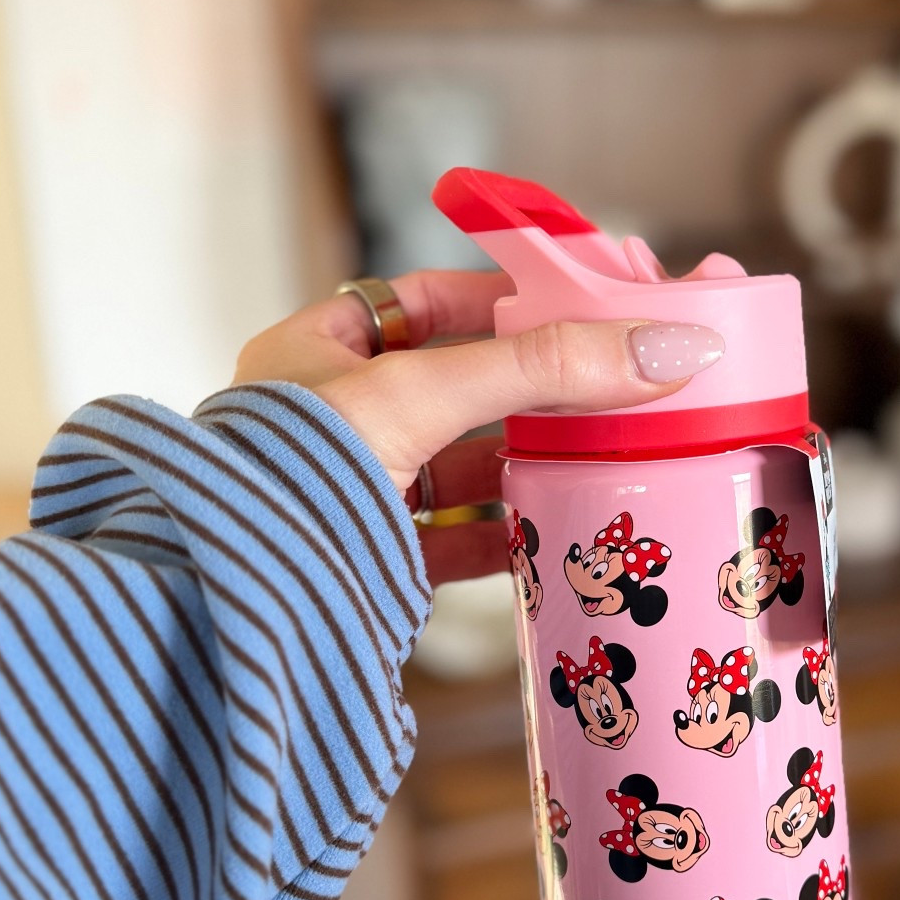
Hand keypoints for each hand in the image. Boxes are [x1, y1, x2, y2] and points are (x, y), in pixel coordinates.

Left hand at [234, 271, 723, 586]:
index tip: (581, 307)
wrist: (234, 600)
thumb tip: (665, 347)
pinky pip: (451, 542)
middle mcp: (330, 421)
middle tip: (612, 386)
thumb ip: (542, 368)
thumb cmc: (294, 472)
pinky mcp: (370, 565)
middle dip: (533, 391)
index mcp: (316, 353)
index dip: (505, 300)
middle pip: (456, 389)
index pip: (427, 303)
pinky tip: (558, 535)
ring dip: (526, 465)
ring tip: (602, 457)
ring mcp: (350, 495)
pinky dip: (506, 537)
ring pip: (459, 468)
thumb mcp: (423, 394)